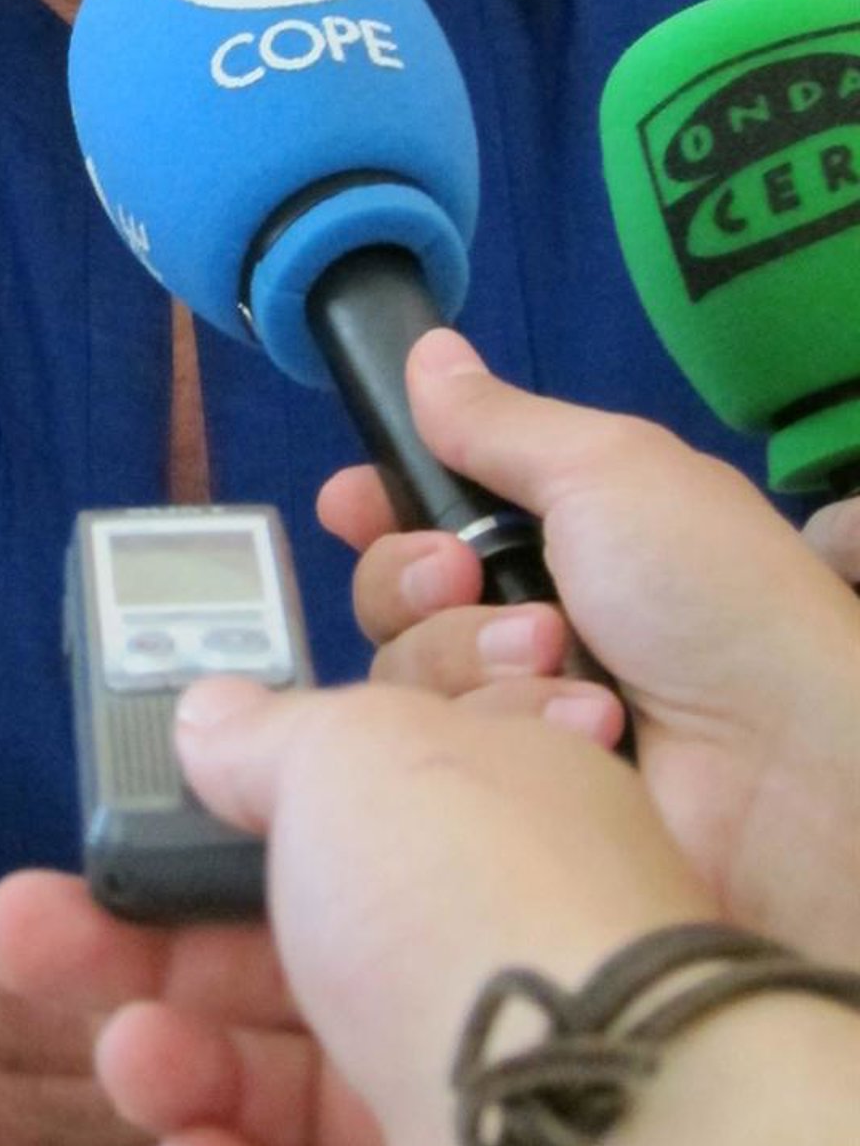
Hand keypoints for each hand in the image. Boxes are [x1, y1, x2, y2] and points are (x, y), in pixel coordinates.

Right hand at [0, 679, 715, 1145]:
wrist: (601, 1143)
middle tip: (20, 935)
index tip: (117, 810)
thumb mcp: (351, 750)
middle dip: (138, 946)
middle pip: (279, 953)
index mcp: (482, 827)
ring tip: (127, 1060)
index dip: (216, 810)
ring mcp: (475, 1113)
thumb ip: (265, 734)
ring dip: (182, 1073)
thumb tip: (208, 720)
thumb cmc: (467, 900)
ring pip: (286, 1093)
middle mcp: (483, 964)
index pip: (335, 813)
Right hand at [322, 331, 859, 960]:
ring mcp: (520, 715)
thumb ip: (500, 422)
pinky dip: (507, 728)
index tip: (352, 504)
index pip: (423, 520)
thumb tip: (428, 349)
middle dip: (417, 581)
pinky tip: (582, 729)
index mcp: (554, 540)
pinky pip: (442, 758)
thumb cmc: (712, 593)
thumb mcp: (609, 470)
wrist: (793, 762)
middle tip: (470, 578)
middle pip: (390, 599)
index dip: (379, 513)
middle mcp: (526, 625)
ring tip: (562, 665)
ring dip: (474, 658)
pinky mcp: (517, 796)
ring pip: (405, 679)